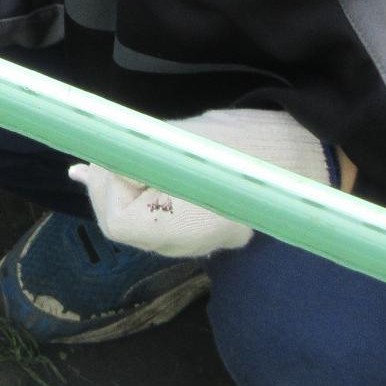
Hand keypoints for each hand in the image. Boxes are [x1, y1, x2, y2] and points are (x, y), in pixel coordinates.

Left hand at [70, 108, 333, 257]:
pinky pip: (160, 215)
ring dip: (125, 188)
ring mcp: (201, 238)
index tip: (117, 158)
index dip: (107, 189)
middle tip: (119, 154)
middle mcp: (193, 243)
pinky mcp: (206, 225)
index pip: (120, 225)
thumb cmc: (245, 141)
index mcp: (189, 228)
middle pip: (125, 226)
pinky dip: (140, 192)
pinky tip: (128, 171)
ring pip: (141, 220)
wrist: (303, 150)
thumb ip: (133, 158)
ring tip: (124, 159)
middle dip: (112, 188)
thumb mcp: (182, 142)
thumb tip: (82, 172)